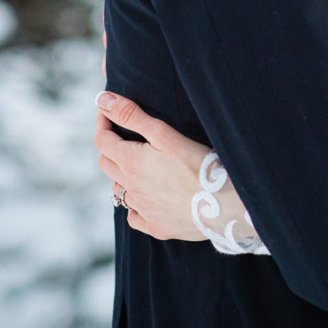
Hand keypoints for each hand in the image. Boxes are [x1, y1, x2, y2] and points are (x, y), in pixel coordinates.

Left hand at [94, 91, 211, 241]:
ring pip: (119, 191)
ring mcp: (143, 210)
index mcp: (131, 162)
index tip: (107, 112)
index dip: (103, 123)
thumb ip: (131, 116)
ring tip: (137, 166)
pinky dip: (135, 206)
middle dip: (110, 146)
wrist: (225, 205)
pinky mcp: (157, 227)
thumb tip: (102, 100)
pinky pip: (135, 217)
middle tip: (123, 135)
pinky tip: (147, 199)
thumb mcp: (164, 134)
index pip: (103, 140)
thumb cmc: (199, 164)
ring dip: (122, 176)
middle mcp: (131, 188)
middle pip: (106, 164)